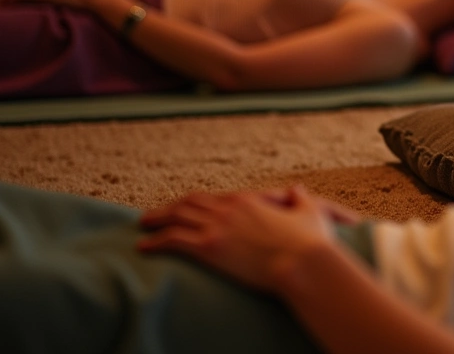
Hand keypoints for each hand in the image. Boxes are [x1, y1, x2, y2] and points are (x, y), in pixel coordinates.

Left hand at [138, 185, 341, 292]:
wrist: (304, 262)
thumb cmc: (311, 243)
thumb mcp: (309, 214)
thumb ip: (300, 200)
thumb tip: (297, 190)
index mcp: (247, 201)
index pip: (210, 197)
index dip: (192, 202)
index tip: (181, 207)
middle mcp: (228, 209)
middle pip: (188, 203)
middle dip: (167, 208)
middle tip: (152, 215)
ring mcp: (217, 227)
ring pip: (176, 218)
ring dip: (156, 221)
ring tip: (143, 226)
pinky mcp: (210, 248)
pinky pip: (173, 240)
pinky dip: (155, 242)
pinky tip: (143, 247)